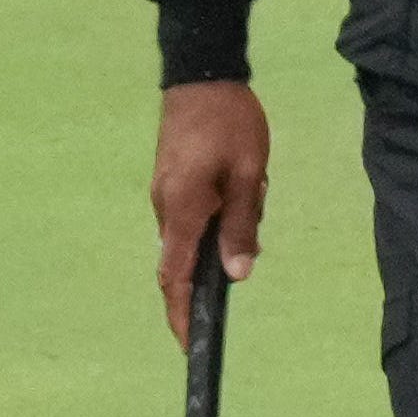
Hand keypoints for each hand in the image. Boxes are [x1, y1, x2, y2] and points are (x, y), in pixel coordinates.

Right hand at [150, 80, 270, 348]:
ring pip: (189, 236)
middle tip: (245, 257)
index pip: (174, 279)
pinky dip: (212, 220)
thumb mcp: (249, 175)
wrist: (201, 71)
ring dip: (218, 237)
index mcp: (183, 211)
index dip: (181, 315)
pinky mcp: (170, 179)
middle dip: (208, 274)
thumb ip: (242, 226)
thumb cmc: (230, 122)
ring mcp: (164, 193)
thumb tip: (237, 274)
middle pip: (179, 262)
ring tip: (254, 199)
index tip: (189, 345)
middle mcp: (165, 208)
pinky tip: (242, 194)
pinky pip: (189, 215)